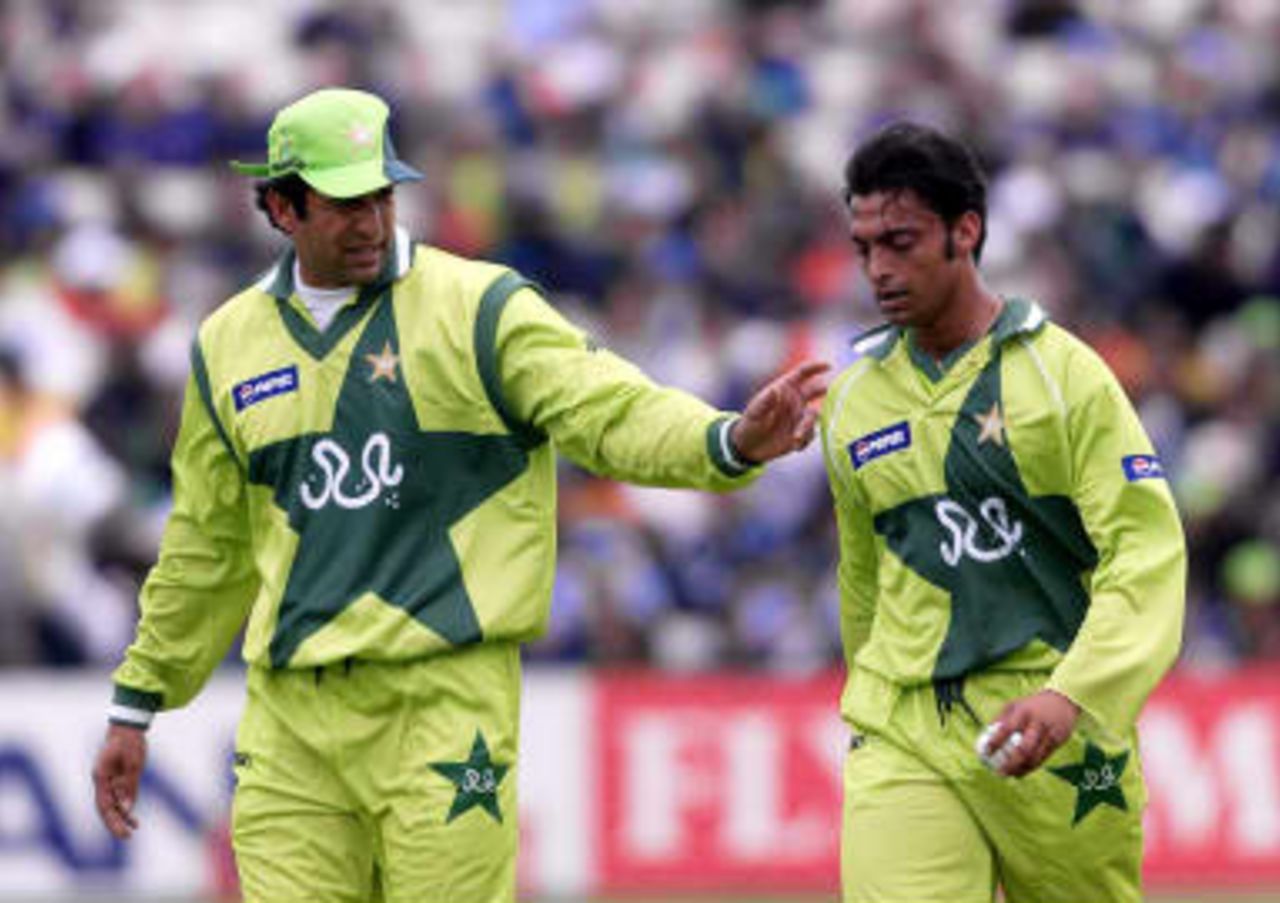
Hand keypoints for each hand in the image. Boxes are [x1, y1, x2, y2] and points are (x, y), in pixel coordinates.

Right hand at [93, 723, 146, 838]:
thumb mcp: (134, 762)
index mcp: (101, 776)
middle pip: (105, 808)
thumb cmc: (130, 742)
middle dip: (114, 824)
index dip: (112, 819)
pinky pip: (120, 799)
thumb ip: (129, 785)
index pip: (104, 804)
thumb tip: (127, 808)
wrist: (128, 728)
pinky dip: (126, 810)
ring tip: (131, 832)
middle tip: (126, 838)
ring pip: (112, 805)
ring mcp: (109, 781)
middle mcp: (102, 781)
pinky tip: (133, 821)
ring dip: (120, 819)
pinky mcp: (119, 780)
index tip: (122, 830)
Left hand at [730, 361, 830, 462]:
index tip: (829, 366)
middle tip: (830, 398)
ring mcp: (800, 417)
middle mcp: (796, 400)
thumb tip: (775, 389)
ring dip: (808, 426)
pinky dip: (806, 440)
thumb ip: (765, 402)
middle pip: (816, 391)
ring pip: (814, 416)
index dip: (816, 367)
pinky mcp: (802, 433)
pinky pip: (811, 434)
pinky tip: (795, 447)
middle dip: (824, 392)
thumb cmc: (750, 424)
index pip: (802, 373)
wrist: (749, 447)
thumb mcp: (754, 413)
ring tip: (796, 438)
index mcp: (784, 389)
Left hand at [978, 689, 1078, 777]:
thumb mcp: (1014, 705)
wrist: (1062, 700)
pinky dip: (1031, 767)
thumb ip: (1000, 719)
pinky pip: (1043, 758)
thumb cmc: (1031, 705)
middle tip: (999, 772)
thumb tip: (984, 735)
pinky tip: (1021, 772)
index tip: (987, 753)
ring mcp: (1049, 733)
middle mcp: (1037, 723)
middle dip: (1010, 763)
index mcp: (1023, 711)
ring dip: (1021, 769)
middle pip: (1023, 748)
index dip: (996, 742)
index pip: (1007, 729)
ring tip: (1009, 774)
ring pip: (1035, 757)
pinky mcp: (1058, 741)